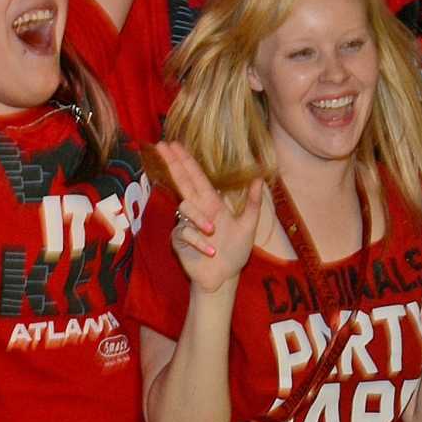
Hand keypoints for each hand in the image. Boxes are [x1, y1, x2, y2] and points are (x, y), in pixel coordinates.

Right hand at [156, 141, 264, 294]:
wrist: (224, 277)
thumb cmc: (235, 252)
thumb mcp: (249, 226)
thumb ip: (254, 203)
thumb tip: (259, 179)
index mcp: (212, 204)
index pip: (197, 177)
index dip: (186, 160)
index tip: (174, 144)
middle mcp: (197, 210)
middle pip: (182, 182)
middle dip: (173, 163)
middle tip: (162, 145)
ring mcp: (185, 224)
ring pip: (185, 206)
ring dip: (200, 219)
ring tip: (213, 232)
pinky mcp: (179, 240)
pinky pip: (185, 232)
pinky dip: (200, 241)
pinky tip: (211, 251)